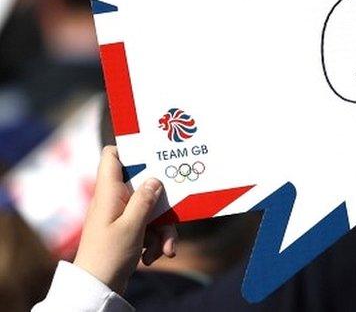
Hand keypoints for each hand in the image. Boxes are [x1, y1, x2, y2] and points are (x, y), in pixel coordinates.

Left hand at [74, 146, 177, 294]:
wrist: (97, 288)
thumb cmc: (108, 255)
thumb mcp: (131, 226)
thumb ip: (144, 199)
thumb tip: (155, 179)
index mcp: (109, 192)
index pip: (112, 157)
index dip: (130, 150)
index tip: (154, 153)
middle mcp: (114, 200)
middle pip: (144, 186)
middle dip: (162, 203)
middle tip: (175, 210)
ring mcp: (121, 216)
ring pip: (151, 210)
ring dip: (163, 229)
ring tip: (165, 248)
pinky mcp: (128, 232)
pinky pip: (149, 227)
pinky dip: (156, 240)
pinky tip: (155, 256)